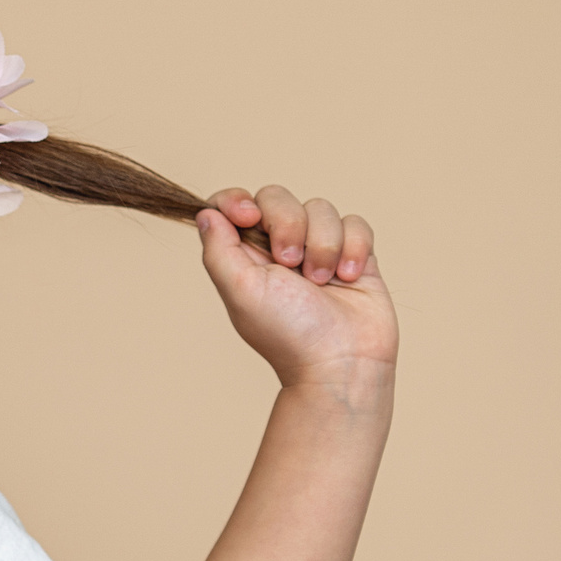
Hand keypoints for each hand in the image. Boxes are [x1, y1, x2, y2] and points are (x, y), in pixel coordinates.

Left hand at [195, 186, 398, 392]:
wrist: (343, 362)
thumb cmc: (288, 334)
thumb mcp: (240, 291)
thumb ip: (218, 250)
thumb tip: (206, 213)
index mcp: (244, 255)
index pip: (231, 205)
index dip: (236, 200)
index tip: (247, 215)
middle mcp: (278, 247)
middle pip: (276, 197)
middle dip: (287, 224)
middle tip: (291, 264)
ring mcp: (317, 249)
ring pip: (320, 208)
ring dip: (322, 245)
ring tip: (323, 282)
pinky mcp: (354, 253)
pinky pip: (354, 223)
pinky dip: (353, 247)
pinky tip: (348, 277)